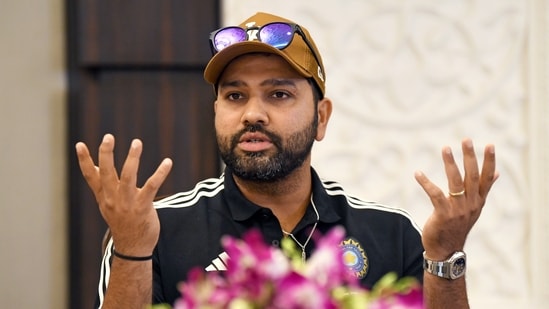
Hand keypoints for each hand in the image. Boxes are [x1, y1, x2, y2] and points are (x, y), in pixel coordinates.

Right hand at [75, 134, 172, 255]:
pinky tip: (168, 162)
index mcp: (103, 196)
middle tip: (108, 137)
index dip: (84, 161)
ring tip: (136, 142)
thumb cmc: (122, 221)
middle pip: (107, 173)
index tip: (79, 144)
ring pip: (128, 177)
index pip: (91, 176)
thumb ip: (103, 185)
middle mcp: (113, 198)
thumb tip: (97, 165)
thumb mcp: (107, 204)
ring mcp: (127, 203)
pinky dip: (160, 173)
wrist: (132, 248)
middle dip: (106, 154)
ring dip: (133, 158)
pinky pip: (152, 186)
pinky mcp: (143, 207)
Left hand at [414, 138, 497, 258]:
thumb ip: (484, 190)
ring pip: (455, 182)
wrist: (446, 250)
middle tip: (466, 139)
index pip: (487, 178)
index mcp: (478, 201)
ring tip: (445, 148)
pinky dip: (426, 182)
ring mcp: (458, 210)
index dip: (489, 162)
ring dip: (450, 164)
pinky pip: (435, 194)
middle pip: (472, 176)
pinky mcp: (443, 214)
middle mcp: (471, 204)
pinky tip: (418, 173)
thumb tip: (497, 173)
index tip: (490, 145)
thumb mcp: (474, 208)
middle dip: (470, 157)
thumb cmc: (457, 226)